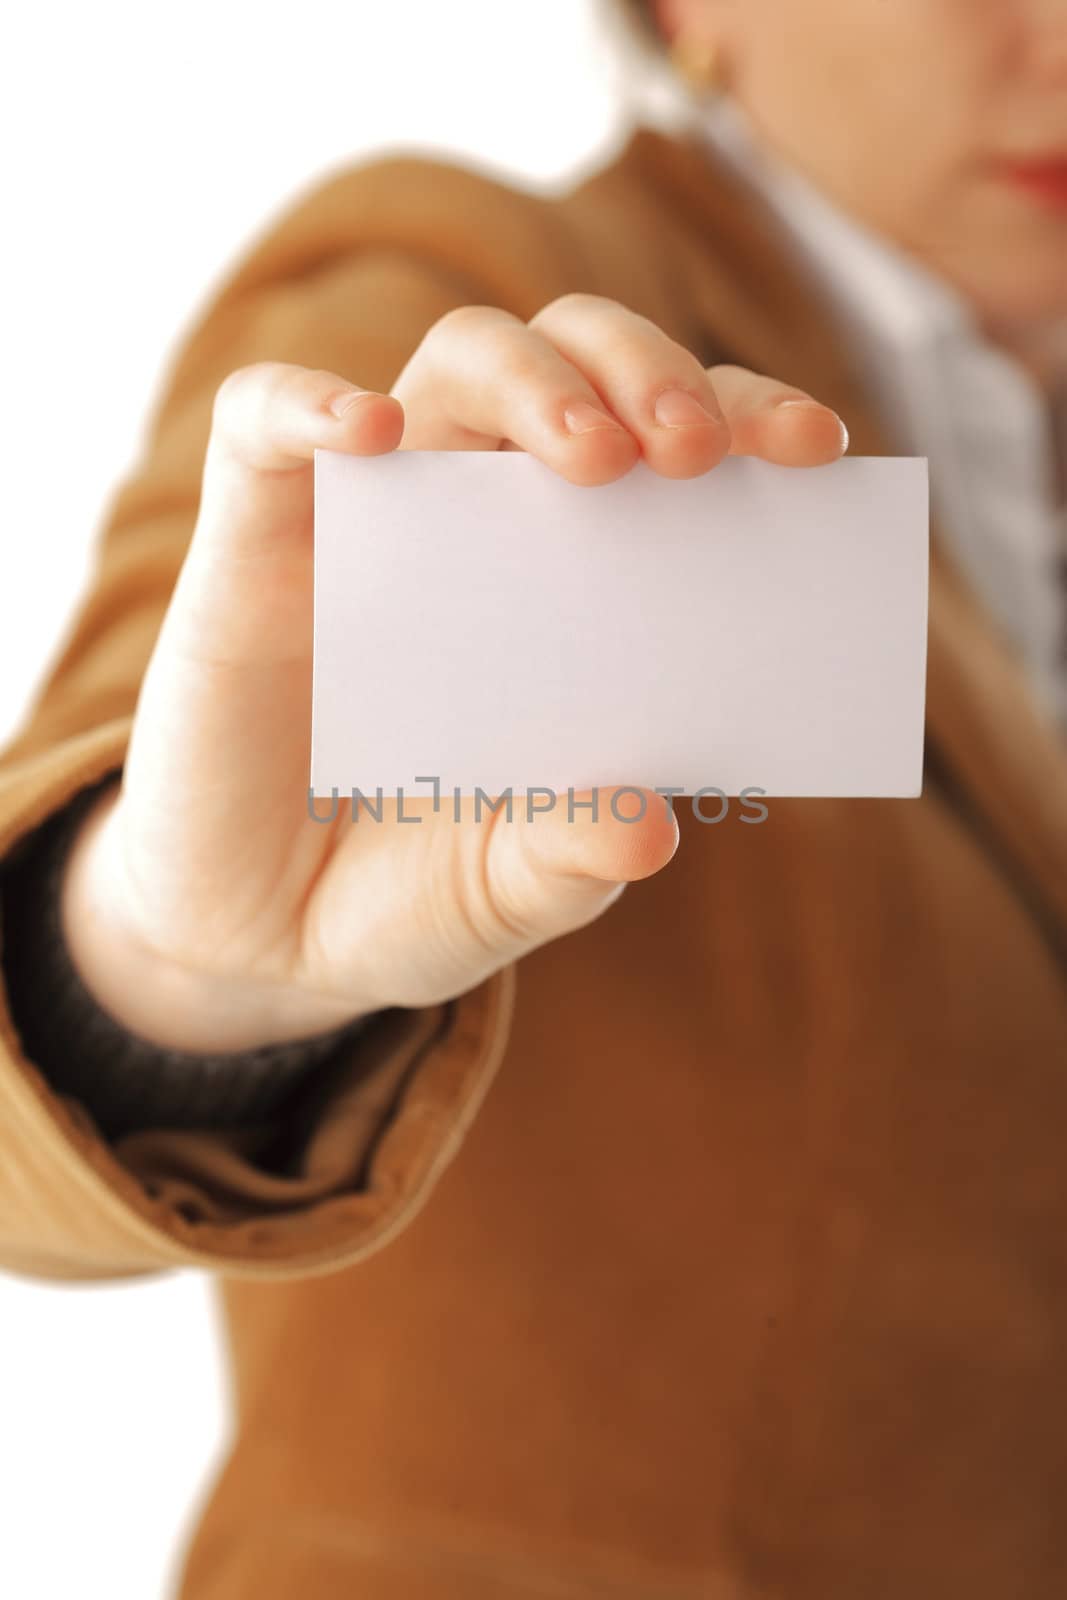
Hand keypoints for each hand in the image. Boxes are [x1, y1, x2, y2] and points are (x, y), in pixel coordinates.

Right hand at [63, 293, 847, 1052]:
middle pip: (578, 362)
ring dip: (533, 382)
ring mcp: (375, 518)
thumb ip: (574, 854)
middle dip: (649, 375)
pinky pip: (264, 423)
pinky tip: (370, 435)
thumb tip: (649, 826)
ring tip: (590, 462)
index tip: (815, 452)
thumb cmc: (412, 888)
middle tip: (692, 455)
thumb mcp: (511, 888)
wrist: (264, 940)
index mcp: (579, 581)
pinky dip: (311, 407)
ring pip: (457, 361)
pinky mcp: (253, 539)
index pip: (674, 446)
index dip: (747, 419)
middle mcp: (487, 520)